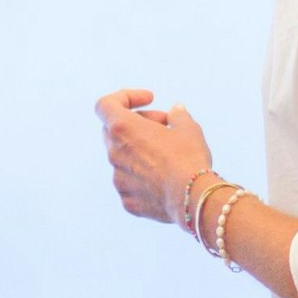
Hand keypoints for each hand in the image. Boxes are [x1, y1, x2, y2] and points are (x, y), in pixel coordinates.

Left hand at [95, 88, 213, 223]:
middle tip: (164, 124)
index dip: (125, 97)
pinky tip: (167, 177)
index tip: (150, 100)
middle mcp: (114, 154)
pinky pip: (131, 181)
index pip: (105, 105)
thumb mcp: (188, 127)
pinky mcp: (127, 200)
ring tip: (169, 152)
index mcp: (123, 129)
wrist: (192, 198)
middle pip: (113, 130)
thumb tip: (175, 111)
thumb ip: (177, 115)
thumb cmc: (188, 157)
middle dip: (137, 122)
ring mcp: (118, 179)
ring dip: (140, 149)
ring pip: (123, 157)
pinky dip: (144, 174)